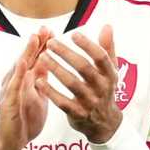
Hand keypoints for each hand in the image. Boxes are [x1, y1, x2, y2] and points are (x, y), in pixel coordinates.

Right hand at [0, 28, 51, 149]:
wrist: (10, 142)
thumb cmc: (23, 121)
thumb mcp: (38, 97)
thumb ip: (41, 81)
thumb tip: (49, 66)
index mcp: (25, 82)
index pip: (34, 60)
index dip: (42, 46)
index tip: (51, 31)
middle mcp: (16, 83)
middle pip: (26, 58)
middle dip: (35, 43)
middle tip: (45, 27)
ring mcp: (11, 92)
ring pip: (19, 68)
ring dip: (26, 53)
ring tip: (35, 38)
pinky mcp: (8, 103)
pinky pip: (14, 86)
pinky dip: (18, 74)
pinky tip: (23, 63)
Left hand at [37, 24, 123, 143]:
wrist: (105, 123)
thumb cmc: (104, 89)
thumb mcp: (110, 70)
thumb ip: (107, 48)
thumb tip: (107, 26)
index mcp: (110, 75)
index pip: (100, 57)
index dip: (88, 45)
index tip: (73, 34)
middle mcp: (101, 88)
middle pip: (84, 68)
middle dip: (66, 54)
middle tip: (51, 43)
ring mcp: (90, 102)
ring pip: (71, 83)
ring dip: (56, 69)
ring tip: (42, 56)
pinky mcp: (78, 114)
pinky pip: (62, 102)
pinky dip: (50, 91)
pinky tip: (39, 80)